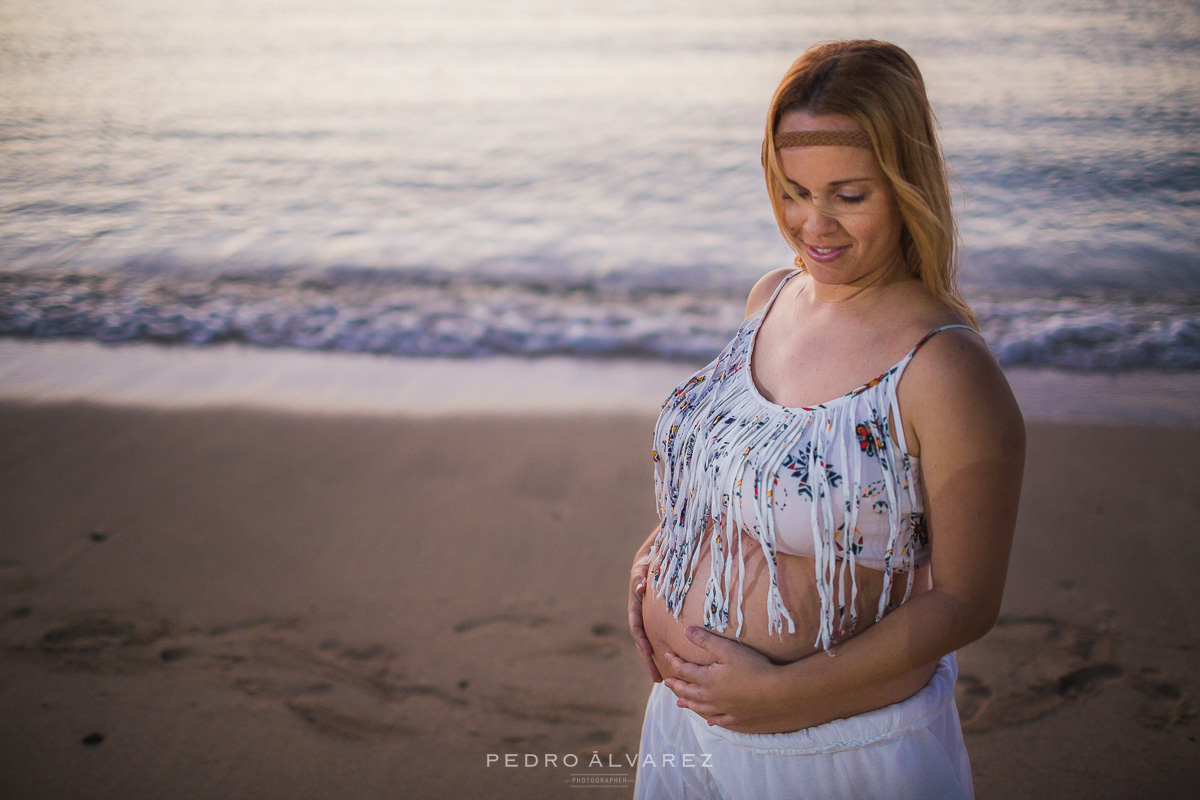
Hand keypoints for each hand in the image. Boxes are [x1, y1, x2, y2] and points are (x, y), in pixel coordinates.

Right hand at [628, 554, 661, 682]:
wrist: (648, 562)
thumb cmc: (646, 565)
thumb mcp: (642, 568)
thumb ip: (639, 577)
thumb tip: (638, 588)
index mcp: (635, 607)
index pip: (636, 627)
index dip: (642, 640)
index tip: (649, 652)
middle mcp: (638, 617)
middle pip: (641, 643)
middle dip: (647, 660)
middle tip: (656, 678)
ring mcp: (646, 621)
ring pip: (647, 645)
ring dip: (651, 662)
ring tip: (659, 679)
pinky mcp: (653, 622)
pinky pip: (655, 639)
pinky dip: (658, 653)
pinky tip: (667, 665)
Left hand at [662, 626, 784, 731]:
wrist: (776, 692)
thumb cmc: (753, 667)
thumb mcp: (728, 649)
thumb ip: (706, 640)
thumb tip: (686, 631)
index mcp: (708, 680)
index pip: (684, 671)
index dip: (674, 662)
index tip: (667, 655)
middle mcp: (711, 697)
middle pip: (688, 692)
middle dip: (676, 685)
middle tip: (667, 682)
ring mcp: (724, 709)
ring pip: (700, 708)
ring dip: (688, 704)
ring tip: (680, 703)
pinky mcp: (736, 717)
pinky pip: (720, 720)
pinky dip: (711, 719)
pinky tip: (709, 721)